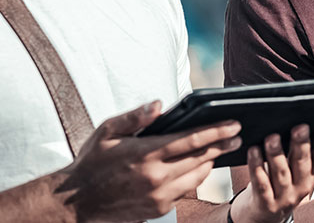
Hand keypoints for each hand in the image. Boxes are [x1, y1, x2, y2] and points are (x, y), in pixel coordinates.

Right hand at [55, 101, 241, 221]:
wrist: (76, 201)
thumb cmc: (92, 161)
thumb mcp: (107, 131)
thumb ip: (136, 116)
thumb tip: (161, 104)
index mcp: (145, 154)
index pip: (191, 139)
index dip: (216, 130)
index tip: (234, 123)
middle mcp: (156, 177)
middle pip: (201, 158)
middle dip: (221, 145)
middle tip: (237, 135)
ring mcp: (159, 196)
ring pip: (197, 177)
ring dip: (210, 162)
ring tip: (218, 150)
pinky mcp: (158, 210)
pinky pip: (185, 191)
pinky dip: (194, 178)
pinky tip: (197, 167)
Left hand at [231, 118, 313, 222]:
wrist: (266, 216)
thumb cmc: (288, 185)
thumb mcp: (312, 170)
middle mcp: (302, 185)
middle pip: (303, 163)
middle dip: (302, 145)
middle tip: (300, 127)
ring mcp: (284, 196)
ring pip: (281, 173)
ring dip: (276, 154)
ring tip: (272, 138)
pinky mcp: (266, 202)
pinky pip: (261, 183)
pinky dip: (256, 167)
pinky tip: (253, 151)